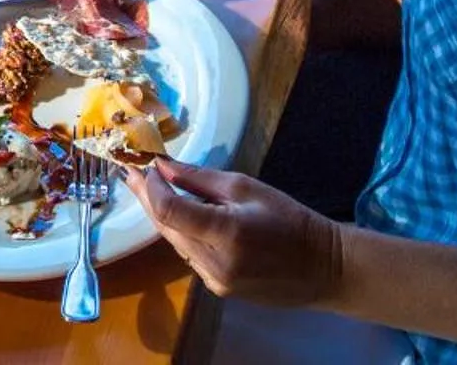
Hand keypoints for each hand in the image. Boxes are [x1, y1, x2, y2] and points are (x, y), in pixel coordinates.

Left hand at [126, 158, 343, 307]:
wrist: (323, 267)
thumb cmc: (290, 219)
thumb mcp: (246, 188)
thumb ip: (200, 179)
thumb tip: (162, 166)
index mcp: (225, 233)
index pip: (169, 211)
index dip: (151, 188)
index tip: (145, 167)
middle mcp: (214, 264)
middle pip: (166, 228)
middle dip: (148, 199)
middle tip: (133, 174)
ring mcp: (215, 282)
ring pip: (175, 242)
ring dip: (163, 216)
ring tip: (152, 189)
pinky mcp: (217, 290)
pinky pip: (189, 255)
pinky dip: (182, 233)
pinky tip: (181, 216)